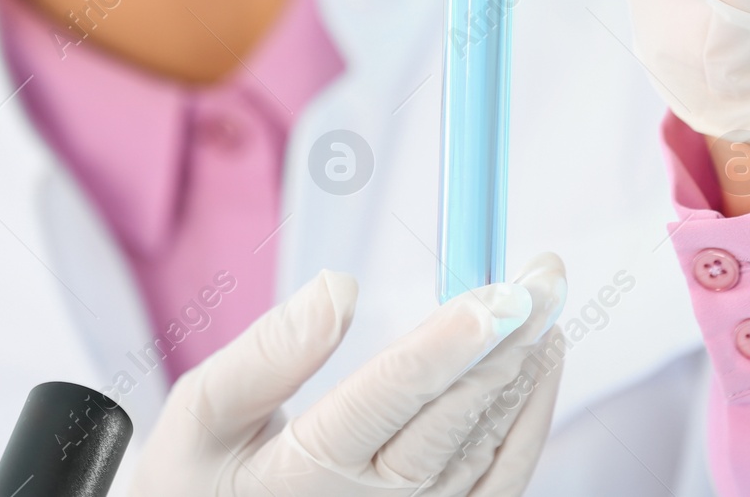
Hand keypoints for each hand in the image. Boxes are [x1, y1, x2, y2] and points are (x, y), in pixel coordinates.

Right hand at [129, 253, 566, 496]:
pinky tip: (542, 361)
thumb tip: (340, 284)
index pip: (388, 400)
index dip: (449, 344)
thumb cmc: (201, 477)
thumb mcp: (202, 417)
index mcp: (301, 478)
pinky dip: (530, 419)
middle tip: (545, 274)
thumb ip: (268, 353)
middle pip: (453, 418)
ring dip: (525, 371)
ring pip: (487, 448)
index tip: (498, 294)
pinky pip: (502, 482)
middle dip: (507, 340)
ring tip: (548, 300)